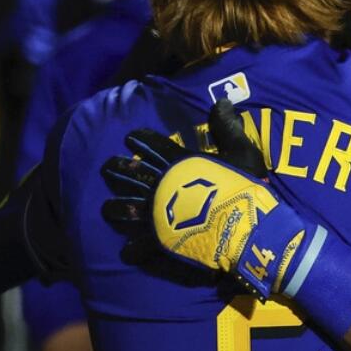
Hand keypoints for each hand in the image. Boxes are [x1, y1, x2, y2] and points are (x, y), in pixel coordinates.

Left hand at [101, 99, 308, 295]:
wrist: (244, 229)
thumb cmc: (243, 190)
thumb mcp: (241, 152)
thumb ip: (227, 128)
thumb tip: (222, 100)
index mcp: (179, 164)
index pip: (153, 146)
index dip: (139, 139)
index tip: (129, 136)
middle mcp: (161, 186)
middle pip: (130, 174)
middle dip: (116, 169)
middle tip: (106, 167)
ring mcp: (156, 215)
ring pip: (124, 208)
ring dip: (114, 207)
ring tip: (107, 208)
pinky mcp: (158, 242)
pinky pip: (137, 247)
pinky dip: (131, 249)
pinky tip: (126, 251)